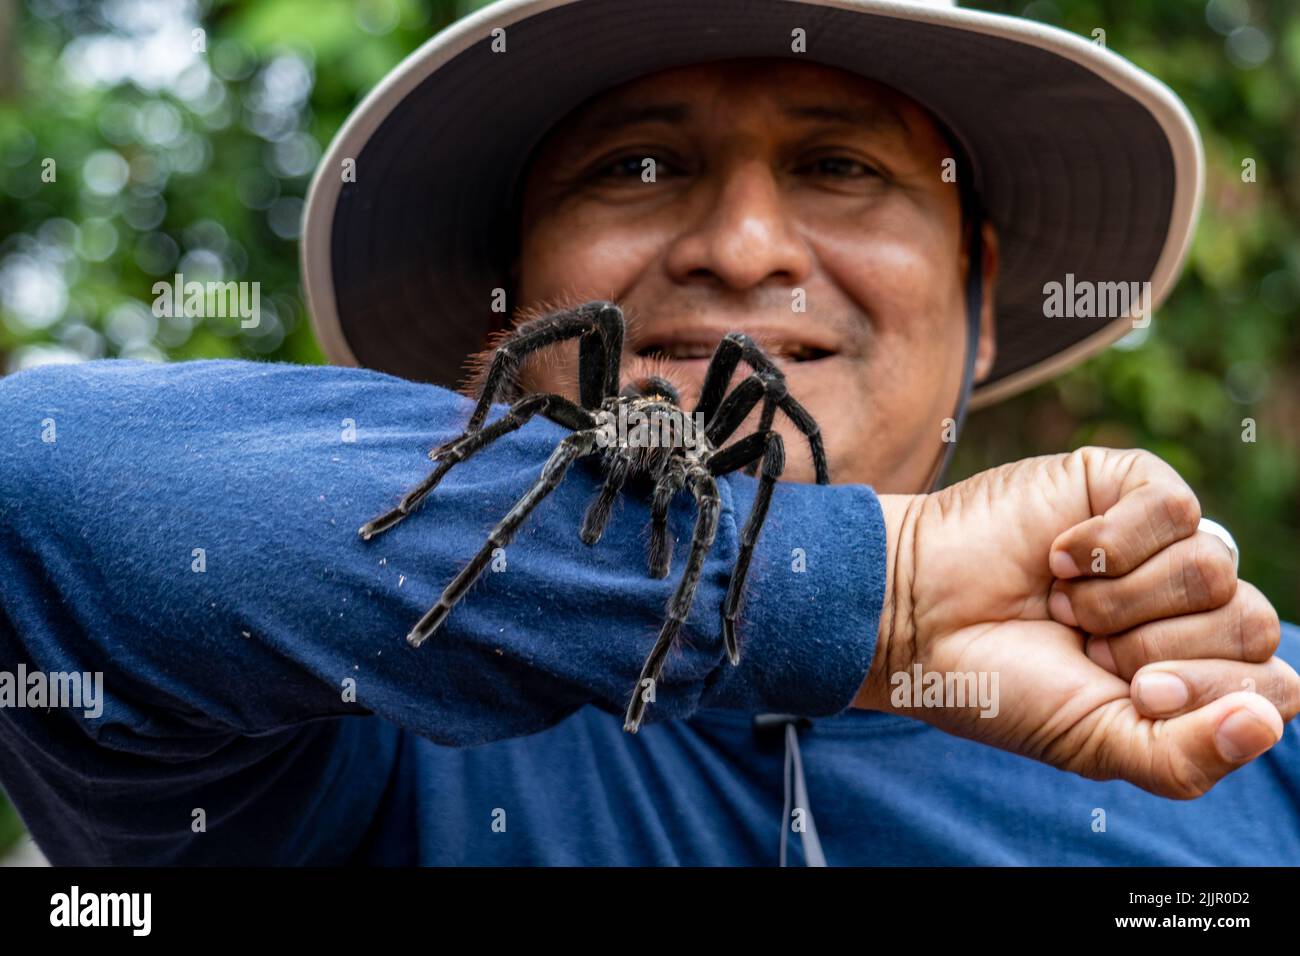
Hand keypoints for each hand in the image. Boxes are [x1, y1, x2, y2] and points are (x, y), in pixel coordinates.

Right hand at [855, 446, 1299, 798]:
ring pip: (1212, 568)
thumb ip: (1188, 757)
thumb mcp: (1097, 743)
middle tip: (1087, 647)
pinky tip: (1058, 558)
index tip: (1130, 694)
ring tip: (1062, 602)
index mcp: (1193, 672)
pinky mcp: (1129, 486)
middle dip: (1156, 647)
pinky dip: (1107, 544)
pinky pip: (1176, 511)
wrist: (916, 618)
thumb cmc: (1000, 684)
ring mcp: (1162, 542)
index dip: (1209, 693)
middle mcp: (1187, 607)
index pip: (1272, 686)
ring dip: (1119, 599)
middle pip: (1251, 622)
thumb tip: (1267, 724)